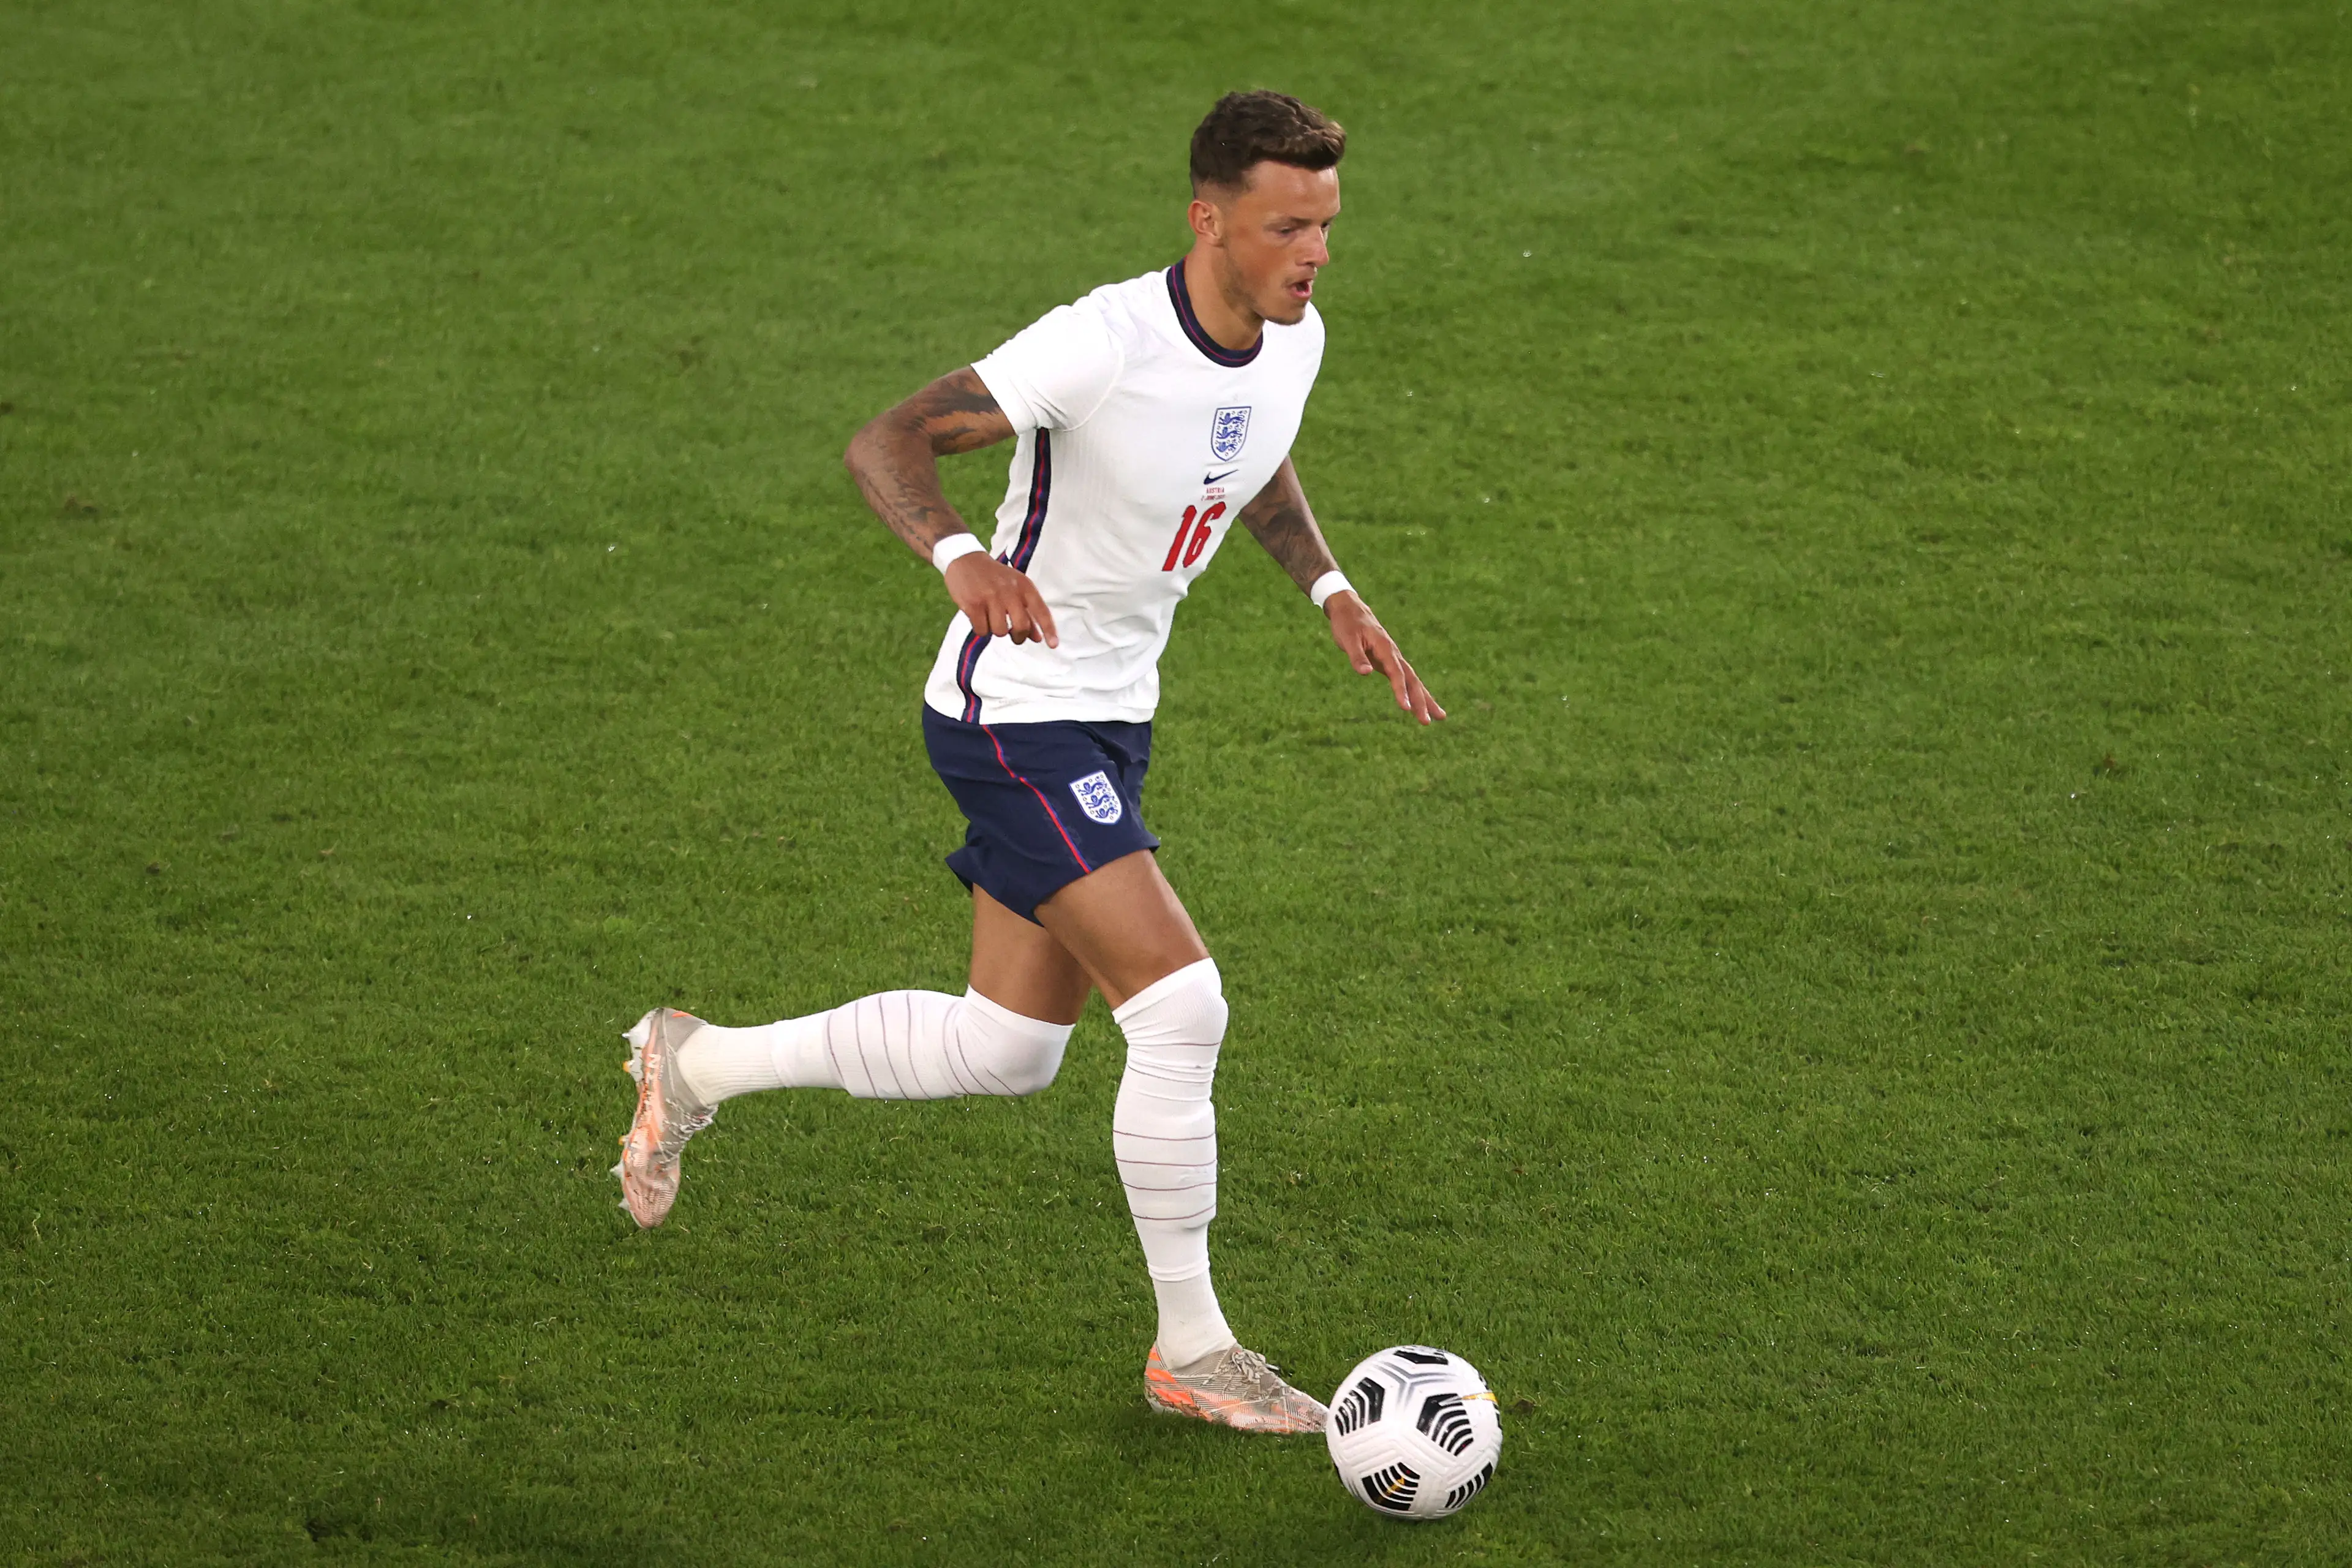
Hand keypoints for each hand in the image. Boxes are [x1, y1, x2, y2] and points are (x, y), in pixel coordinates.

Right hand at [945, 551, 1058, 646]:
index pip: (1041, 610)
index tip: (1053, 645)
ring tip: (991, 618)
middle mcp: (1009, 591)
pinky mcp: (973, 604)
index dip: (1048, 629)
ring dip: (996, 630)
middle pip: (1021, 626)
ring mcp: (990, 597)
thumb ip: (1027, 612)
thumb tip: (1037, 638)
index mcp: (1024, 586)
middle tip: (1013, 636)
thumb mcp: (1015, 588)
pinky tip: (979, 617)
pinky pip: (982, 630)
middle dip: (1018, 637)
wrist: (966, 560)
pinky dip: (981, 629)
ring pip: (1000, 631)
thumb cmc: (994, 577)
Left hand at [1326, 592, 1443, 723]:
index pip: (1396, 673)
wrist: (1349, 608)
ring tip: (1440, 717)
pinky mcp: (1389, 662)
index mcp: (1385, 648)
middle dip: (1421, 701)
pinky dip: (1414, 692)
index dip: (1401, 690)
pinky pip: (1406, 679)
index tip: (1406, 708)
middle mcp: (1394, 654)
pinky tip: (1420, 705)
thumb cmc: (1347, 624)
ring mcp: (1394, 658)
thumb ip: (1357, 656)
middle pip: (1412, 680)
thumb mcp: (1347, 639)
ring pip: (1413, 681)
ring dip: (1425, 699)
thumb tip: (1366, 673)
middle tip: (1428, 722)